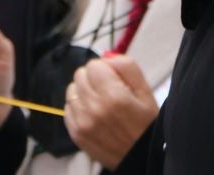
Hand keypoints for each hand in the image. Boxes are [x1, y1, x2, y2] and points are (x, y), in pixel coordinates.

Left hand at [65, 53, 158, 168]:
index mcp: (115, 97)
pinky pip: (67, 109)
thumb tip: (106, 56)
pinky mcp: (76, 134)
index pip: (94, 65)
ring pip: (72, 90)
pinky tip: (93, 114)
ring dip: (84, 92)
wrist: (140, 158)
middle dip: (94, 78)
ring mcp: (83, 123)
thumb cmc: (146, 125)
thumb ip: (127, 67)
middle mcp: (95, 109)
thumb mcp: (146, 92)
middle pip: (80, 75)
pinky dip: (78, 108)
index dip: (105, 69)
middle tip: (108, 90)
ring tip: (101, 103)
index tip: (114, 79)